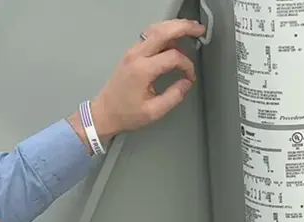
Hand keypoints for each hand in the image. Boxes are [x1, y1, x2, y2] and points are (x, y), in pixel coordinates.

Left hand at [90, 19, 206, 139]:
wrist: (104, 113)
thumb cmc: (127, 114)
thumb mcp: (154, 111)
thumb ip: (174, 96)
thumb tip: (187, 82)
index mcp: (142, 70)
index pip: (173, 56)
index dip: (187, 65)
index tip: (190, 77)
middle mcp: (136, 55)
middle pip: (162, 32)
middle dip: (183, 27)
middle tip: (199, 29)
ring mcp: (132, 52)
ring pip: (155, 29)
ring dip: (173, 26)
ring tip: (190, 28)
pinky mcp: (131, 53)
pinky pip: (149, 36)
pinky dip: (164, 32)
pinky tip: (174, 37)